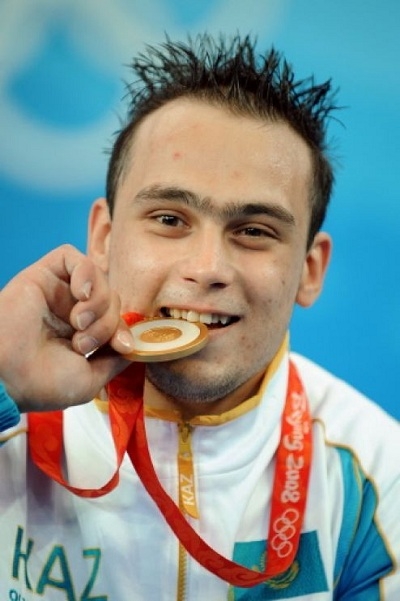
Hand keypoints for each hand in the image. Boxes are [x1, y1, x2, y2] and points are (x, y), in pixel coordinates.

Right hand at [0, 245, 134, 411]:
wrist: (6, 376)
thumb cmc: (41, 383)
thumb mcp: (89, 379)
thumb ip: (114, 361)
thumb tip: (133, 346)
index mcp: (78, 334)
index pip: (115, 319)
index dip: (124, 329)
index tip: (122, 347)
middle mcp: (68, 310)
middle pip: (111, 299)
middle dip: (108, 323)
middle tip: (84, 344)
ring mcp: (56, 292)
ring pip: (99, 279)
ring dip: (99, 303)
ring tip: (78, 324)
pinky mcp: (42, 274)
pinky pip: (75, 258)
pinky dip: (87, 273)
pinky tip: (81, 294)